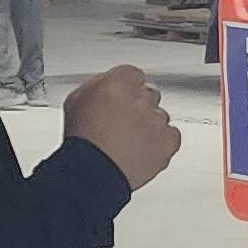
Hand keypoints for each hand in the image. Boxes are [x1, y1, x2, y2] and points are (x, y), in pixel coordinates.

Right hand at [62, 64, 181, 189]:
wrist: (92, 172)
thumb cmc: (81, 141)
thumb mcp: (76, 101)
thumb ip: (97, 87)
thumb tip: (106, 87)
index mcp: (119, 82)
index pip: (132, 75)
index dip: (125, 89)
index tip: (120, 98)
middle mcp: (142, 98)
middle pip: (148, 96)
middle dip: (138, 108)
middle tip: (122, 124)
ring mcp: (157, 120)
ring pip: (160, 117)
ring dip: (149, 127)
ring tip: (128, 143)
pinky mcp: (168, 141)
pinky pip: (171, 137)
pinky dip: (161, 144)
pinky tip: (143, 151)